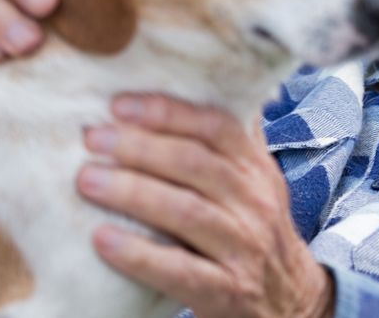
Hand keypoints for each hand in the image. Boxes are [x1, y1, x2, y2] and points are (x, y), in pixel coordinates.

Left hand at [78, 94, 334, 317]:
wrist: (290, 302)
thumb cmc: (257, 232)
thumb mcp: (258, 183)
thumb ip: (232, 142)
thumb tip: (201, 82)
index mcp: (257, 169)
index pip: (218, 127)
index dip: (169, 112)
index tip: (120, 104)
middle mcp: (256, 202)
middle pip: (197, 164)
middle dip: (141, 147)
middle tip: (92, 138)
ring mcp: (244, 247)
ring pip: (186, 211)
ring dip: (132, 192)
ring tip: (87, 180)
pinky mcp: (227, 290)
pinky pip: (179, 269)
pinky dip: (138, 253)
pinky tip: (101, 239)